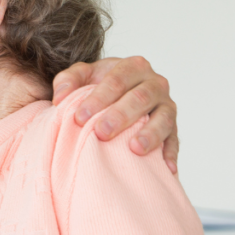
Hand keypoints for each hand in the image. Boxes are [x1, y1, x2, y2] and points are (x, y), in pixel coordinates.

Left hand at [51, 56, 178, 172]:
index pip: (117, 80)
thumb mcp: (84, 76)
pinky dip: (170, 153)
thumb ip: (68, 80)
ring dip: (150, 133)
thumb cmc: (101, 86)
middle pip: (140, 98)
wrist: (122, 95)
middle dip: (120, 115)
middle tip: (101, 132)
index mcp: (133, 66)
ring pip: (163, 118)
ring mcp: (167, 105)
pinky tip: (166, 168)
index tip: (80, 117)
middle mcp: (155, 83)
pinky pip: (175, 140)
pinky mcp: (173, 127)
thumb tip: (59, 98)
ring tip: (134, 148)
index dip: (99, 98)